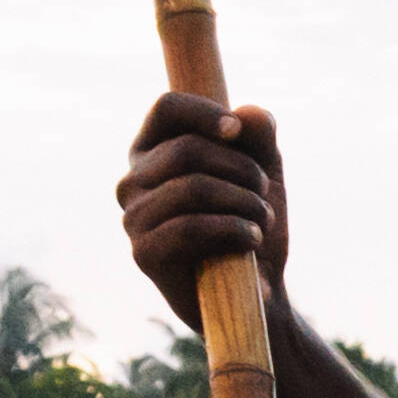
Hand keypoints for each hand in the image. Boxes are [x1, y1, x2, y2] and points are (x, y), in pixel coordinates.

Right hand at [118, 94, 287, 326]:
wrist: (257, 289)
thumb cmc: (251, 223)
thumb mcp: (263, 173)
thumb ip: (259, 138)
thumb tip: (248, 114)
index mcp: (153, 151)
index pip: (167, 108)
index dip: (204, 112)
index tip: (237, 132)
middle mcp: (133, 181)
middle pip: (187, 149)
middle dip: (242, 170)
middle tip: (264, 193)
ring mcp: (134, 217)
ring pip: (193, 187)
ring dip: (244, 202)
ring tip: (263, 220)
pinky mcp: (144, 253)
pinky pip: (190, 227)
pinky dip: (234, 229)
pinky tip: (252, 239)